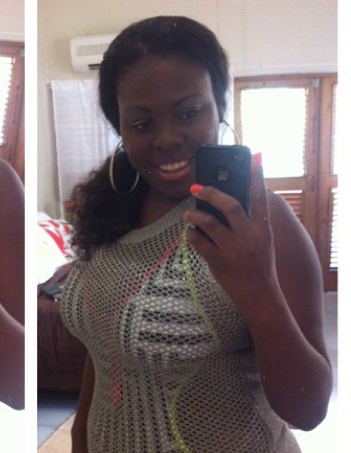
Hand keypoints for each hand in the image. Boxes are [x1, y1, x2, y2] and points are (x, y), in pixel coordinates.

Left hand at [183, 153, 279, 315]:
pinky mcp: (218, 262)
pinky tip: (189, 233)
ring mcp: (233, 249)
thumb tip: (226, 202)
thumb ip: (248, 223)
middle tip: (197, 187)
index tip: (255, 157)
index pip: (261, 197)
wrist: (259, 295)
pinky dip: (192, 236)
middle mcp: (248, 236)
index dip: (257, 176)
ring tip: (188, 213)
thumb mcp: (262, 241)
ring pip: (209, 223)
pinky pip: (199, 243)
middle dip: (211, 193)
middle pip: (229, 205)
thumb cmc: (258, 264)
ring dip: (195, 215)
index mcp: (263, 228)